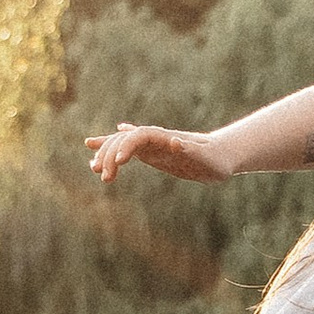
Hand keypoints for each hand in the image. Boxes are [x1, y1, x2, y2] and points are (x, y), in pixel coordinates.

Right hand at [86, 122, 230, 185]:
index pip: (139, 136)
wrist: (220, 155)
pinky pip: (126, 150)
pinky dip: (111, 151)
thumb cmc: (215, 158)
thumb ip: (190, 150)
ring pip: (121, 144)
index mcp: (166, 137)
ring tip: (92, 168)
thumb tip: (174, 142)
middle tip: (103, 177)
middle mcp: (155, 138)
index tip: (117, 164)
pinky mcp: (152, 153)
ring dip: (105, 153)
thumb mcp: (205, 157)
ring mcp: (152, 145)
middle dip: (111, 155)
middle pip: (125, 140)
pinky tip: (94, 148)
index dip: (125, 146)